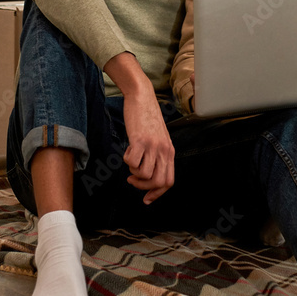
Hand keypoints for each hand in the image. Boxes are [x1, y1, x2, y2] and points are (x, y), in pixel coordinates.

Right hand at [121, 88, 175, 204]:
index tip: (146, 199)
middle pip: (158, 182)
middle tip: (133, 179)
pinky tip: (128, 150)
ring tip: (131, 161)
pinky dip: (126, 160)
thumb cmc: (147, 118)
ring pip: (144, 175)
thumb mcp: (158, 138)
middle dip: (143, 187)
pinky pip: (132, 162)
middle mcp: (164, 150)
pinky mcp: (140, 140)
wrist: (142, 97)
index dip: (157, 193)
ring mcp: (153, 146)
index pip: (168, 182)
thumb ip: (157, 155)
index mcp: (169, 152)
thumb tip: (148, 175)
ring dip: (133, 173)